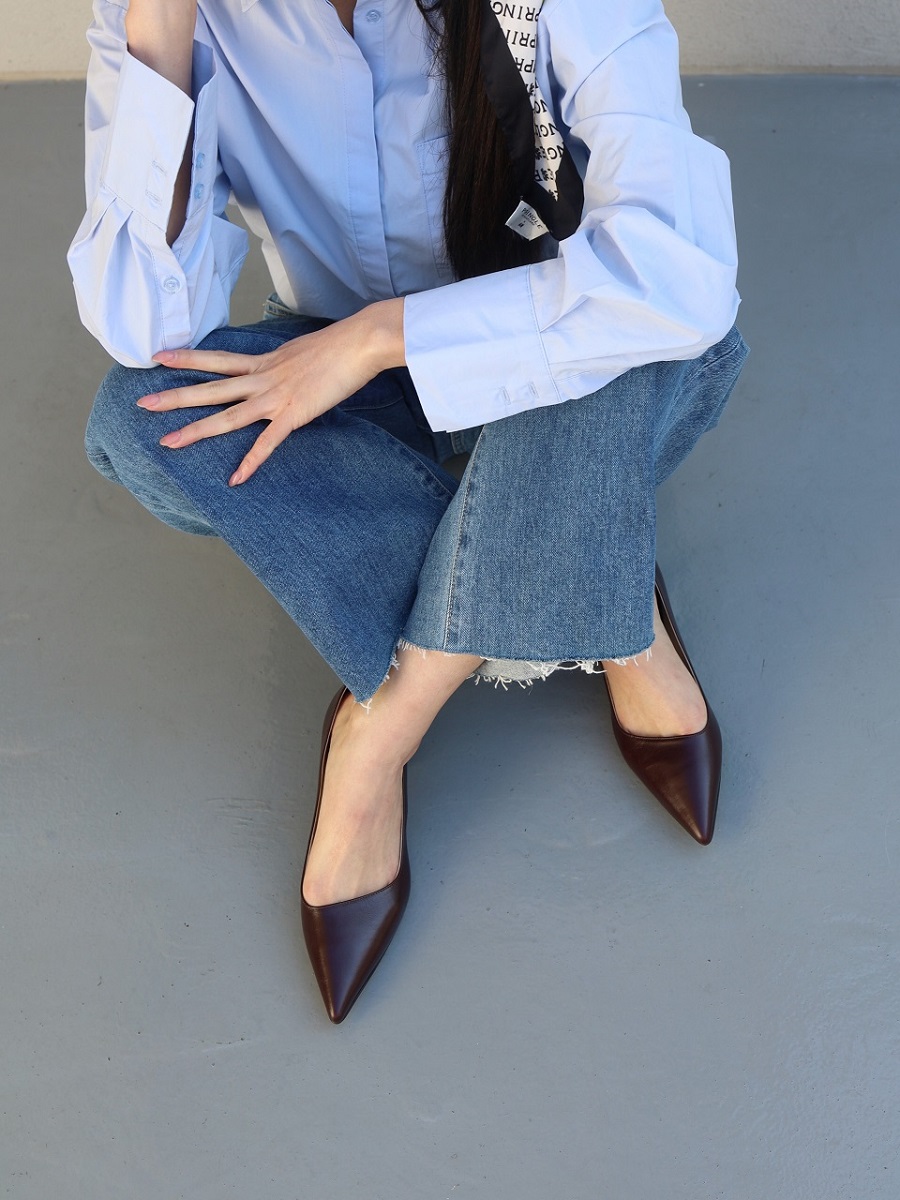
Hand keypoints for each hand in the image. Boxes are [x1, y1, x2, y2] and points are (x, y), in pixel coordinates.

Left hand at [137, 299, 405, 484]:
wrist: (359, 343)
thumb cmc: (339, 346)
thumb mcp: (301, 351)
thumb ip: (285, 364)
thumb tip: (283, 370)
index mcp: (264, 362)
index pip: (217, 360)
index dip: (186, 358)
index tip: (158, 357)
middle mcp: (262, 378)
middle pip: (210, 389)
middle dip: (175, 397)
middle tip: (142, 404)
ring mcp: (275, 397)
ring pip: (227, 415)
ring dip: (196, 430)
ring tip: (168, 442)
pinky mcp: (294, 414)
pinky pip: (267, 443)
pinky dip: (251, 462)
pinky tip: (235, 478)